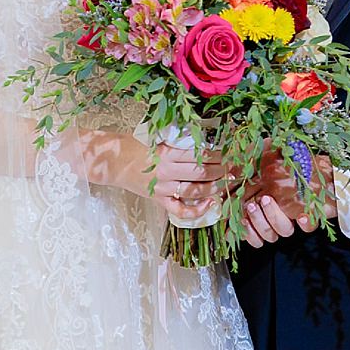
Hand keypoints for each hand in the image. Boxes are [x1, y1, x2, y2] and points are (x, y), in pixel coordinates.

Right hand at [70, 130, 226, 222]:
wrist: (112, 162)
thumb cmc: (136, 146)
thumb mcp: (159, 139)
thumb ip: (180, 143)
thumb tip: (206, 143)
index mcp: (168, 152)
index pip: (201, 154)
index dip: (221, 155)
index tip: (233, 153)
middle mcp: (167, 171)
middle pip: (202, 172)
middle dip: (223, 170)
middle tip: (237, 168)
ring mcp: (163, 188)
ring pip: (196, 190)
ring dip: (215, 187)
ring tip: (228, 183)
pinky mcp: (158, 200)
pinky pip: (180, 209)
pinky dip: (196, 210)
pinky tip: (209, 205)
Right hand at [239, 146, 333, 247]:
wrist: (322, 161)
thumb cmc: (289, 158)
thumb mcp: (264, 157)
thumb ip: (246, 167)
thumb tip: (231, 174)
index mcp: (265, 206)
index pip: (253, 230)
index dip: (246, 231)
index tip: (241, 219)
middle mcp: (280, 214)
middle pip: (266, 233)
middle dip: (257, 221)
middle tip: (253, 203)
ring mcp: (295, 214)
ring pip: (283, 232)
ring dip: (273, 219)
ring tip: (268, 199)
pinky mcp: (314, 212)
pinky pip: (309, 226)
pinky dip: (305, 223)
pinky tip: (302, 215)